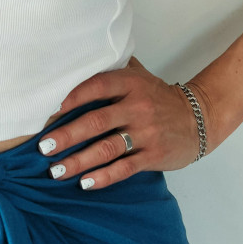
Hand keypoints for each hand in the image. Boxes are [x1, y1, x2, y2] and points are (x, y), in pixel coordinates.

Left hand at [35, 56, 214, 190]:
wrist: (199, 118)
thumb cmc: (157, 97)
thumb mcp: (139, 75)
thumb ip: (110, 67)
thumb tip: (71, 60)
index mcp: (131, 83)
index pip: (95, 86)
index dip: (69, 98)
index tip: (46, 111)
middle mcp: (137, 107)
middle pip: (96, 121)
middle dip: (66, 135)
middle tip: (43, 147)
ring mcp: (146, 133)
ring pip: (107, 148)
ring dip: (79, 161)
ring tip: (56, 171)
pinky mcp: (154, 155)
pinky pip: (125, 168)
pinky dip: (104, 177)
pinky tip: (85, 183)